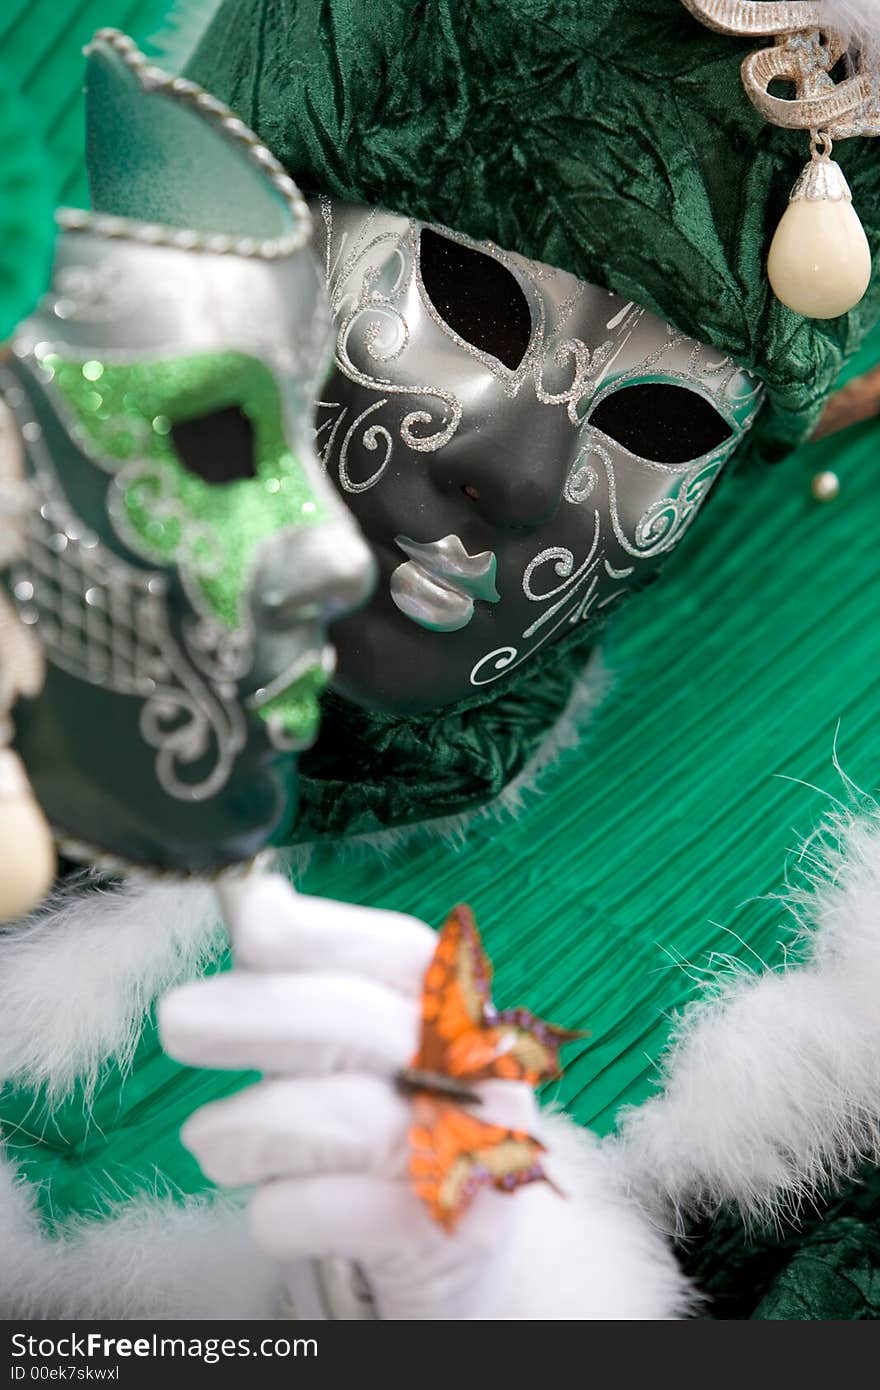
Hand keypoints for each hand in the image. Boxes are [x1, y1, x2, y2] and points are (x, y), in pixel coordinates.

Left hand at [158, 874, 539, 1318]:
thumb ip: (318, 989)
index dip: (323, 929)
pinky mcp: (452, 1233)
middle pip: (357, 1021)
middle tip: (179, 1021)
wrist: (467, 1253)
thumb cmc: (397, 1135)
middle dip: (254, 1014)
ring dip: (248, 1127)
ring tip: (210, 1140)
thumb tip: (262, 904)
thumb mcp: (363, 1056)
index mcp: (454, 1011)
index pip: (398, 949)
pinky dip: (279, 1210)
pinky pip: (332, 1210)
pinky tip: (272, 1209)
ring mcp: (472, 1151)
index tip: (251, 919)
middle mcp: (476, 1069)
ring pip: (341, 1118)